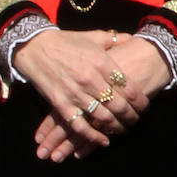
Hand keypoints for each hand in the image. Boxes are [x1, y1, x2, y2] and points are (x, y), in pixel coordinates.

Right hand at [14, 29, 147, 160]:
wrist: (33, 46)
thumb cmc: (64, 41)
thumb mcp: (91, 36)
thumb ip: (113, 39)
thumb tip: (131, 39)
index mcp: (100, 61)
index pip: (129, 88)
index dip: (141, 101)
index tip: (144, 106)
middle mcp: (90, 79)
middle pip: (119, 105)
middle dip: (132, 117)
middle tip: (136, 120)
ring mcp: (75, 93)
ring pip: (103, 117)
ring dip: (117, 127)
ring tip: (122, 129)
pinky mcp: (61, 104)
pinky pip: (81, 126)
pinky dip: (94, 136)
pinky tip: (104, 141)